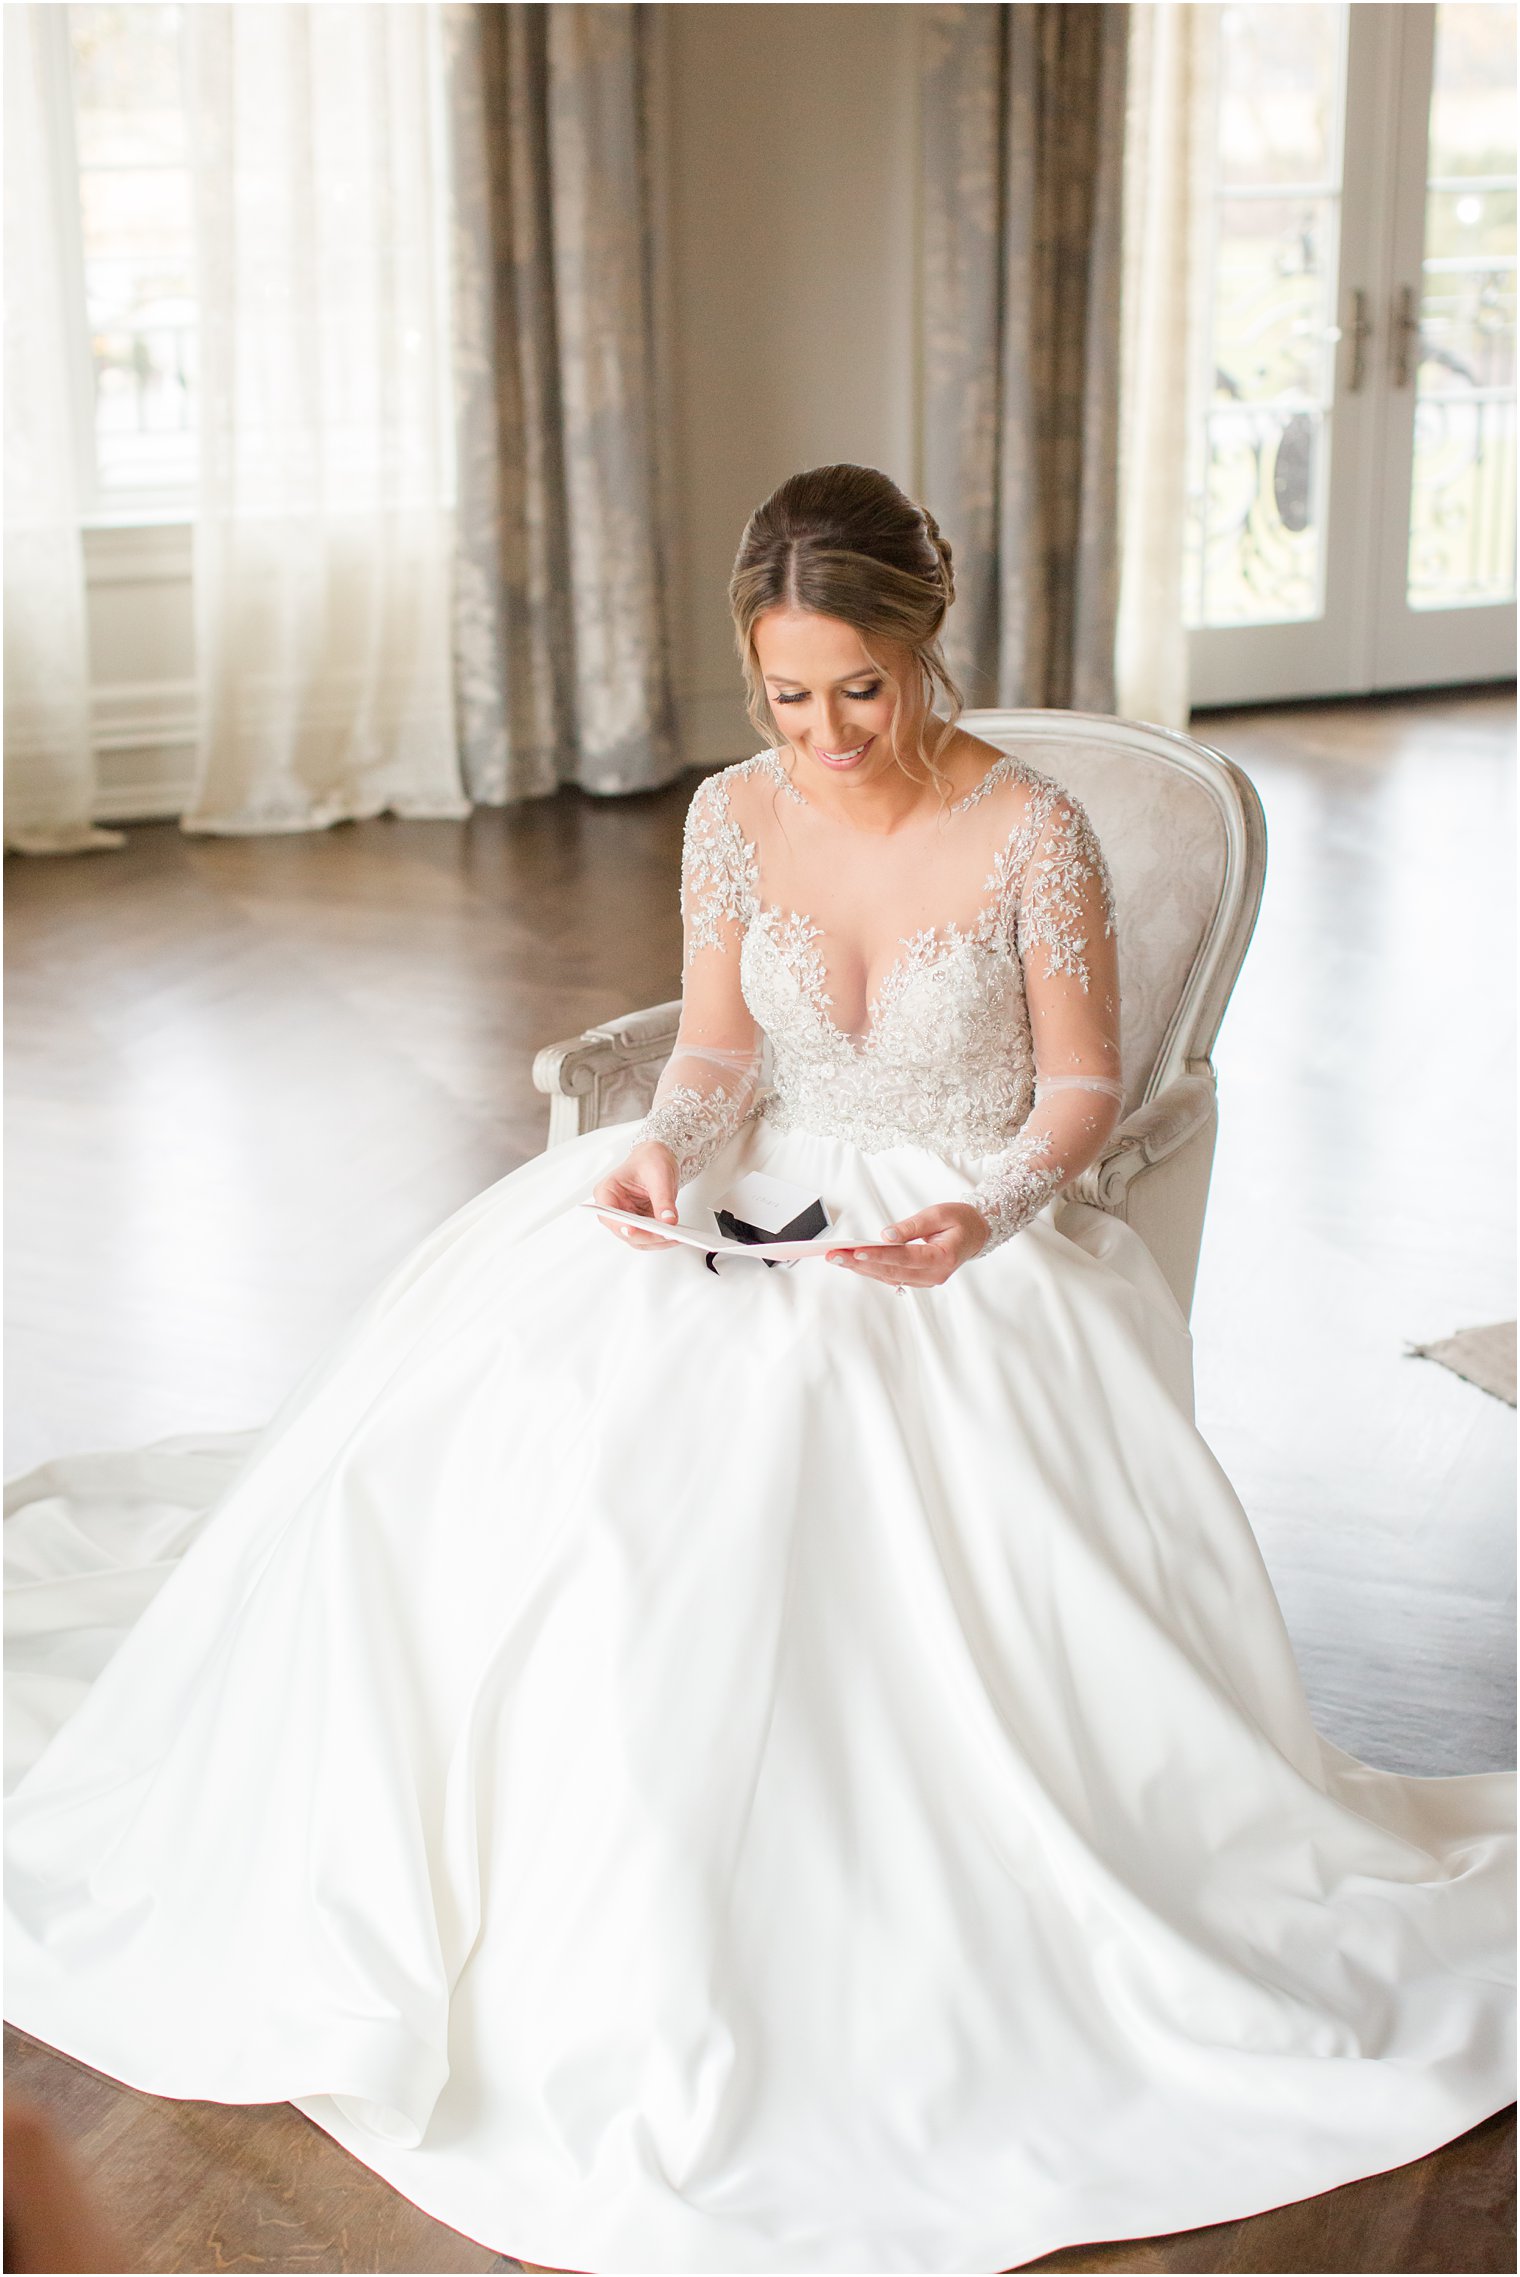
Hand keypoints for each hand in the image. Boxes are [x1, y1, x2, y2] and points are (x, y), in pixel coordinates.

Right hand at [591, 1141, 681, 1249]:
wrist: (657, 1159)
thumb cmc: (650, 1160)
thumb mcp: (659, 1176)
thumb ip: (663, 1199)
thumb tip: (668, 1220)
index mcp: (607, 1191)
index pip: (608, 1213)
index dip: (619, 1224)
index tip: (633, 1230)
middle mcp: (613, 1208)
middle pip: (623, 1231)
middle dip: (645, 1235)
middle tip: (665, 1235)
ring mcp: (626, 1218)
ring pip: (637, 1239)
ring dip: (655, 1241)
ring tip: (675, 1237)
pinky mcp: (639, 1223)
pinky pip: (648, 1237)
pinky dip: (661, 1239)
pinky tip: (675, 1236)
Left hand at [826, 1201, 989, 1287]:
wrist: (977, 1233)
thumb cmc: (960, 1221)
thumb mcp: (939, 1214)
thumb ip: (912, 1226)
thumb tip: (886, 1234)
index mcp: (943, 1257)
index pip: (905, 1257)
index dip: (880, 1255)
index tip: (856, 1251)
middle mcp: (934, 1274)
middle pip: (891, 1271)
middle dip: (860, 1263)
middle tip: (834, 1256)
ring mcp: (926, 1280)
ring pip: (888, 1276)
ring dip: (861, 1268)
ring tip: (836, 1258)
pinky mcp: (918, 1278)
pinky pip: (892, 1276)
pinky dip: (871, 1269)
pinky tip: (852, 1262)